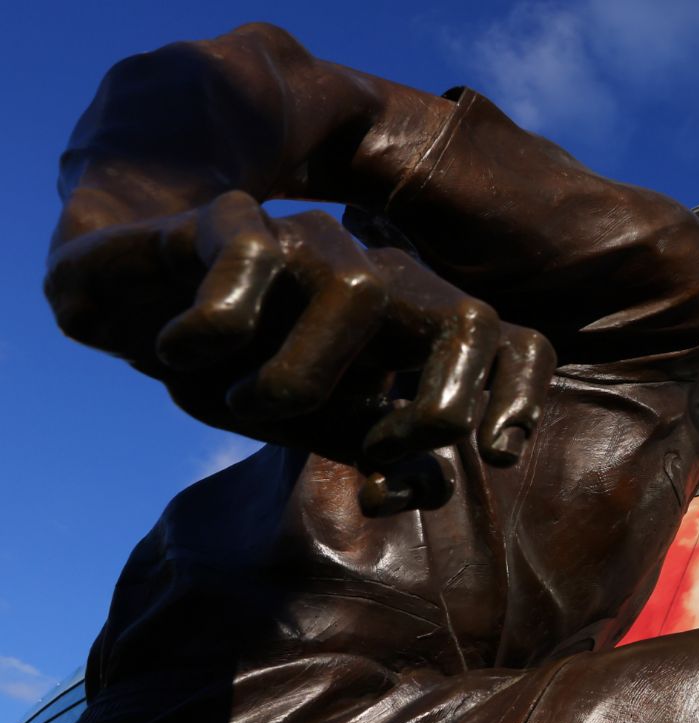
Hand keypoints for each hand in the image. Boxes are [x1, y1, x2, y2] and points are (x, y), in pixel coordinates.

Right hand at [46, 190, 555, 514]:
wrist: (134, 309)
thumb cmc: (245, 371)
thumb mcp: (323, 427)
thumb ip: (381, 453)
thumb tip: (429, 486)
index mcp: (418, 327)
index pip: (517, 346)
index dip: (521, 400)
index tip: (492, 456)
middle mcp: (384, 279)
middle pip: (473, 318)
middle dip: (440, 403)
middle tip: (369, 451)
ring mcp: (316, 243)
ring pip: (359, 288)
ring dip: (297, 376)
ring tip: (242, 404)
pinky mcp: (233, 219)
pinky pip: (249, 258)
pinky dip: (215, 325)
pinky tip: (179, 352)